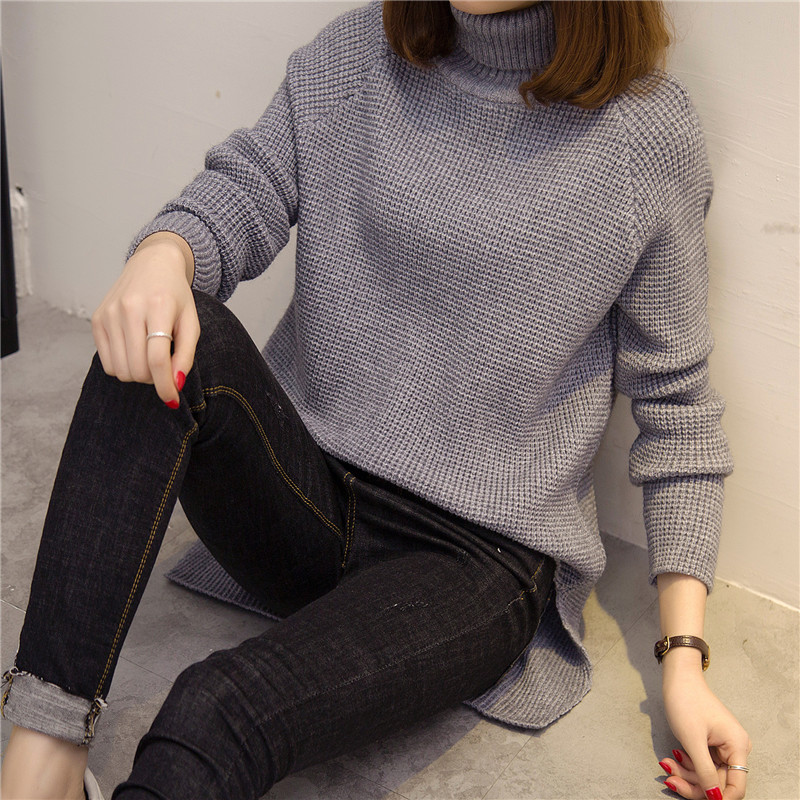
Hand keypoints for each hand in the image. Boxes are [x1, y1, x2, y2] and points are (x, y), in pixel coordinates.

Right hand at [91, 232, 198, 406]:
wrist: (152, 264)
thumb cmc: (176, 296)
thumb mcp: (191, 322)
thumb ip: (186, 355)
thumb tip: (174, 384)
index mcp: (159, 306)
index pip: (157, 358)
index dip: (165, 385)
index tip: (172, 400)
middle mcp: (129, 308)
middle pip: (137, 368)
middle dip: (154, 378)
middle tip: (164, 366)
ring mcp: (109, 313)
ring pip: (121, 370)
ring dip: (138, 374)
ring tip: (150, 358)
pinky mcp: (96, 319)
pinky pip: (107, 362)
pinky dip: (123, 367)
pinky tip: (134, 351)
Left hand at [659, 652, 750, 798]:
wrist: (677, 678)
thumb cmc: (686, 701)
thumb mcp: (693, 740)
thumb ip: (705, 771)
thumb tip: (715, 797)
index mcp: (737, 746)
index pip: (737, 787)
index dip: (720, 797)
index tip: (700, 798)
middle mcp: (734, 748)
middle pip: (718, 782)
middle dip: (694, 783)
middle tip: (670, 779)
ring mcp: (721, 746)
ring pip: (706, 774)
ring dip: (686, 773)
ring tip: (667, 765)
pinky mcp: (709, 743)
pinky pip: (700, 762)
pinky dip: (686, 763)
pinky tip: (672, 757)